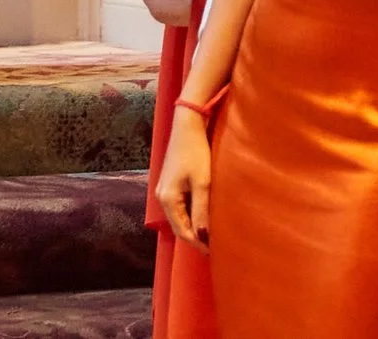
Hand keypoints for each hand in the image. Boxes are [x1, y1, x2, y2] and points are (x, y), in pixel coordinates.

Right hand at [157, 110, 212, 247]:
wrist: (188, 126)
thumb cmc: (196, 152)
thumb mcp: (203, 183)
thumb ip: (202, 211)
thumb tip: (203, 236)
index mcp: (168, 199)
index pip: (182, 232)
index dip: (198, 243)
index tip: (214, 252)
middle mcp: (162, 196)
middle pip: (179, 226)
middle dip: (195, 237)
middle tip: (215, 246)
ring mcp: (165, 189)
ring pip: (180, 216)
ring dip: (194, 225)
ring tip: (211, 232)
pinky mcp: (171, 182)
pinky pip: (181, 205)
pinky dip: (191, 213)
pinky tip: (203, 214)